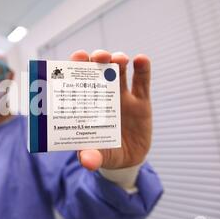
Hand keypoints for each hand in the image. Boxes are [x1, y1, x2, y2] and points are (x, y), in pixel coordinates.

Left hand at [70, 50, 151, 170]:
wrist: (127, 161)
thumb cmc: (104, 153)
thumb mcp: (97, 157)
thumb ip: (91, 157)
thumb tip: (87, 162)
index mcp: (86, 104)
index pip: (78, 79)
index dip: (76, 65)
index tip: (77, 57)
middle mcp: (102, 95)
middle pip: (98, 69)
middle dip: (98, 58)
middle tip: (99, 56)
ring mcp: (122, 96)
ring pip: (119, 71)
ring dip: (118, 60)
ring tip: (118, 59)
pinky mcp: (141, 102)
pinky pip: (142, 82)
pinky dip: (143, 68)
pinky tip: (142, 59)